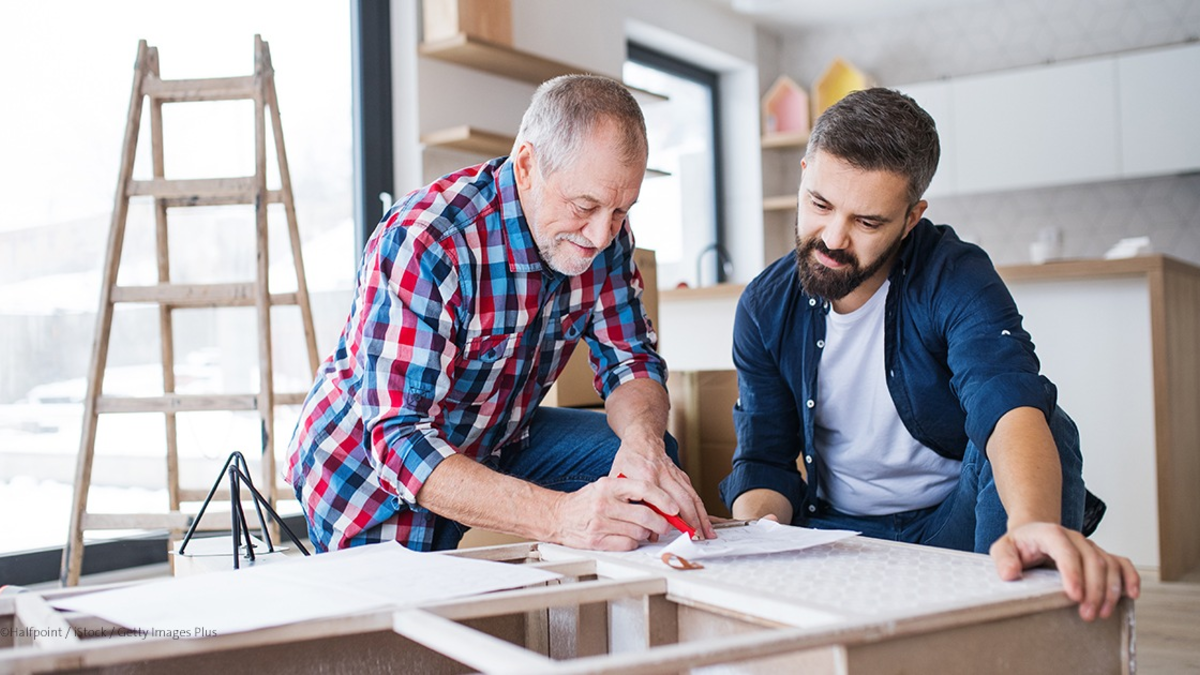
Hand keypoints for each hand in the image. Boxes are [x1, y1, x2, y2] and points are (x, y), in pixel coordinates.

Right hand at [548, 476, 676, 550]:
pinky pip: (627, 544)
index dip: (663, 500)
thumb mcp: (604, 486)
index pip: (644, 489)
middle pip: (645, 515)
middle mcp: (604, 503)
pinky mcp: (597, 540)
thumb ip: (627, 490)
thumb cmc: (585, 502)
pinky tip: (629, 537)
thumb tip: (657, 501)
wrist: (558, 516)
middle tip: (664, 525)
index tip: (673, 507)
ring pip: (639, 532)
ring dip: (646, 534)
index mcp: (608, 486)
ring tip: (642, 530)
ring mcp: (600, 523)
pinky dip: (633, 542)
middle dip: (660, 523)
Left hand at [610, 441, 715, 540]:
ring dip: (702, 517)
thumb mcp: (620, 481)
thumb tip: (647, 532)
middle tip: (697, 538)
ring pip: (692, 497)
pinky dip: (702, 509)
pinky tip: (706, 521)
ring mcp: (675, 475)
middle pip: (682, 500)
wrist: (642, 439)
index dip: (668, 518)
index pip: (659, 500)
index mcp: (646, 477)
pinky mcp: (682, 476)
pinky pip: (694, 493)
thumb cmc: (629, 460)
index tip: (673, 533)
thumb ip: (630, 505)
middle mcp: (664, 476)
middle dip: (692, 521)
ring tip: (708, 534)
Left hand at [989, 522, 1140, 620]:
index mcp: (1050, 533)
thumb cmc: (1019, 546)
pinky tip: (1132, 595)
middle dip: (1093, 589)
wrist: (1034, 535)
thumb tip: (1011, 573)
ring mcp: (1090, 546)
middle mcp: (1074, 538)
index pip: (1065, 550)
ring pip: (1109, 564)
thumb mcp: (1003, 548)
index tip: (1074, 596)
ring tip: (1102, 613)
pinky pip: (1122, 563)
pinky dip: (1130, 577)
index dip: (1072, 572)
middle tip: (1087, 614)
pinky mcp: (1101, 555)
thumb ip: (1003, 558)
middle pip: (1092, 560)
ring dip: (1110, 590)